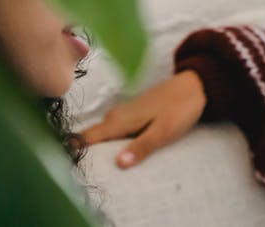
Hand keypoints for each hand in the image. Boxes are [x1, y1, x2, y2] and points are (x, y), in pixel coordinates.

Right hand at [80, 69, 206, 168]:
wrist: (194, 85)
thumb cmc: (180, 107)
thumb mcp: (163, 131)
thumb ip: (142, 147)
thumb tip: (119, 164)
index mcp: (117, 121)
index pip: (83, 138)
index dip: (71, 153)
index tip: (69, 170)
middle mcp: (113, 117)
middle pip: (89, 141)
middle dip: (86, 158)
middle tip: (87, 179)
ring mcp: (121, 115)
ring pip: (101, 138)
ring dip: (99, 153)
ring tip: (100, 173)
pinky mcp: (130, 116)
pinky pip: (112, 134)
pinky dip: (111, 146)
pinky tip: (117, 157)